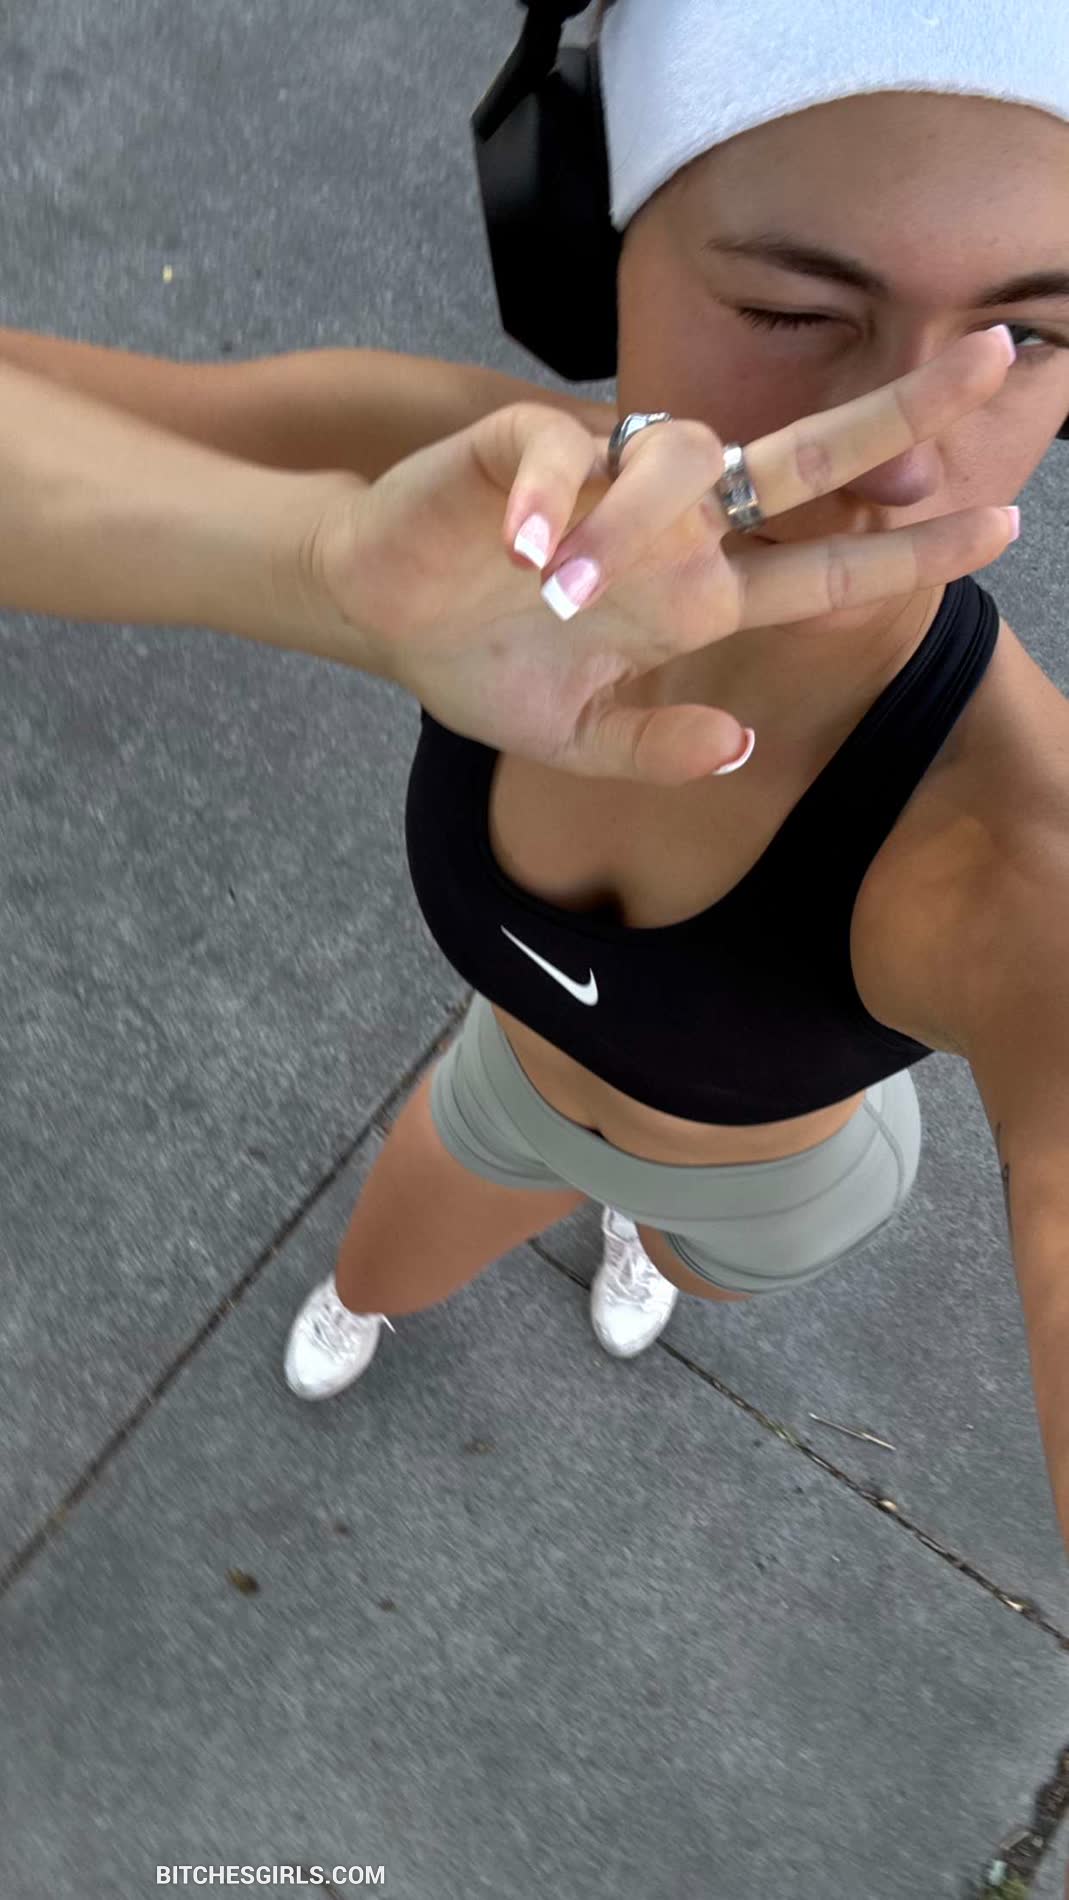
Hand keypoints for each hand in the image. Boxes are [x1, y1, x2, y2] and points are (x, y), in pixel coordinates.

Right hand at [305, 329, 1015, 784]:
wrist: (376, 613)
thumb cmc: (481, 663)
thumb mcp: (575, 735)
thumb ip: (654, 747)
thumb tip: (740, 744)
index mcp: (693, 592)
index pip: (820, 565)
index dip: (906, 549)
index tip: (1000, 524)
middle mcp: (666, 526)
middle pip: (799, 460)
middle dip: (892, 416)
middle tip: (991, 358)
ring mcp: (599, 480)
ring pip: (671, 456)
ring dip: (628, 525)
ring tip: (563, 597)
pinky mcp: (519, 446)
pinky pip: (551, 448)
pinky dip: (544, 496)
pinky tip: (523, 553)